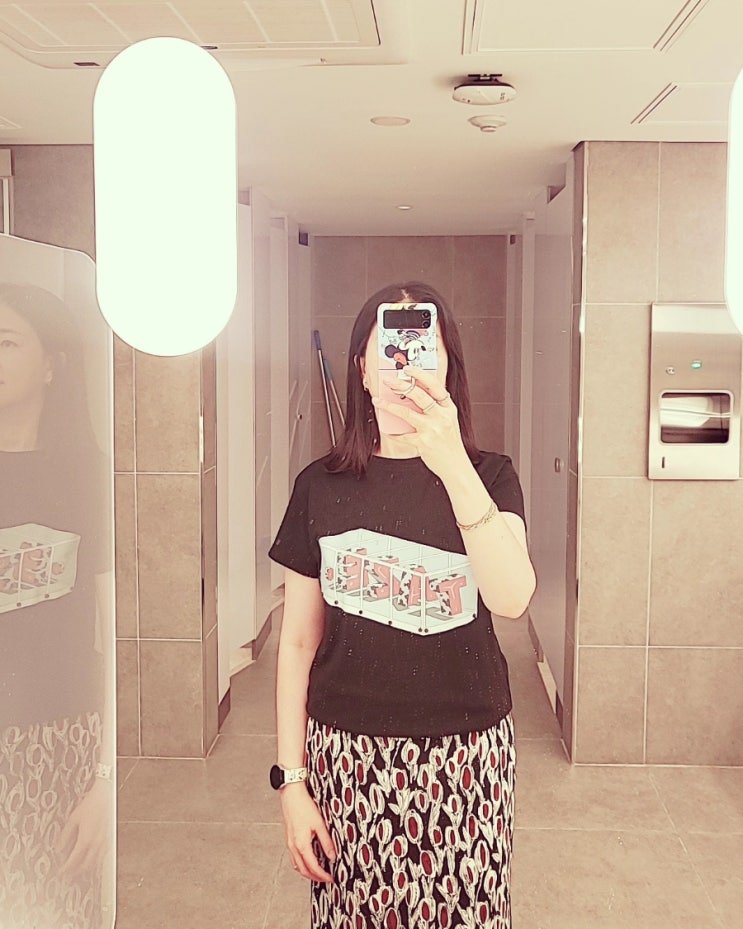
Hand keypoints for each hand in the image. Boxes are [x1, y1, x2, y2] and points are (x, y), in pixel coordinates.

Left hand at [56, 777, 112, 877]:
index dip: (66, 869)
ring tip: (79, 869)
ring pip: (96, 862)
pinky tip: (92, 859)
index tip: (61, 872)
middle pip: (85, 865)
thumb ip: (65, 836)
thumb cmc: (92, 804)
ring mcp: (105, 842)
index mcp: (86, 840)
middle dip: (76, 872)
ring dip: (86, 868)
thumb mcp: (73, 819)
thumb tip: (59, 848)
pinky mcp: (110, 838)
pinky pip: (103, 855)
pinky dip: (96, 861)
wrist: (107, 796)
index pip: (74, 861)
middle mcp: (96, 844)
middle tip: (69, 874)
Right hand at [280, 783, 335, 882]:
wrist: (290, 794)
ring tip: (318, 873)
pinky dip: (301, 864)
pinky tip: (307, 860)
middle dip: (315, 877)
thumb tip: (332, 856)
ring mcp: (289, 843)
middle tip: (326, 879)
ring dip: (307, 872)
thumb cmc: (303, 806)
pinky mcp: (288, 838)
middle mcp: (293, 847)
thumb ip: (326, 841)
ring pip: (297, 865)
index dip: (323, 875)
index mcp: (301, 845)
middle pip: (303, 870)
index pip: (313, 867)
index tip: (331, 878)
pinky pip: (293, 858)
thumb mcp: (319, 823)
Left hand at [374, 365, 469, 479]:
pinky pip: (403, 435)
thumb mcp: (448, 420)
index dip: (420, 375)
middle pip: (419, 395)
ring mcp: (432, 429)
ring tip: (378, 401)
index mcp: (449, 408)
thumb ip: (435, 408)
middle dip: (400, 385)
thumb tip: (412, 395)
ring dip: (389, 406)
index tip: (408, 369)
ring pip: (407, 413)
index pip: (434, 385)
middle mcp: (442, 417)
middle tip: (388, 381)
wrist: (455, 465)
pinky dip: (393, 432)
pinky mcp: (423, 442)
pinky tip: (387, 430)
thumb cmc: (450, 443)